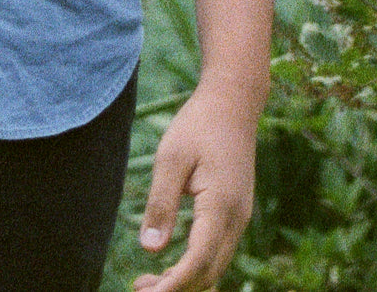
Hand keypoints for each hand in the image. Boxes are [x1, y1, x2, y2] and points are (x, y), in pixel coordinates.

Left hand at [131, 77, 261, 291]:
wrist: (233, 102)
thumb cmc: (199, 124)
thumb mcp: (172, 157)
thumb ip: (162, 203)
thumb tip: (150, 250)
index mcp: (221, 206)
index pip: (198, 262)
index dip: (172, 285)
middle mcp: (236, 219)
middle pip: (208, 274)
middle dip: (176, 288)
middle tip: (137, 288)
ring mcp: (239, 218)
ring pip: (214, 267)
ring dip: (184, 280)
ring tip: (147, 282)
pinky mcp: (235, 214)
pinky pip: (217, 252)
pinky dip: (194, 266)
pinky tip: (169, 263)